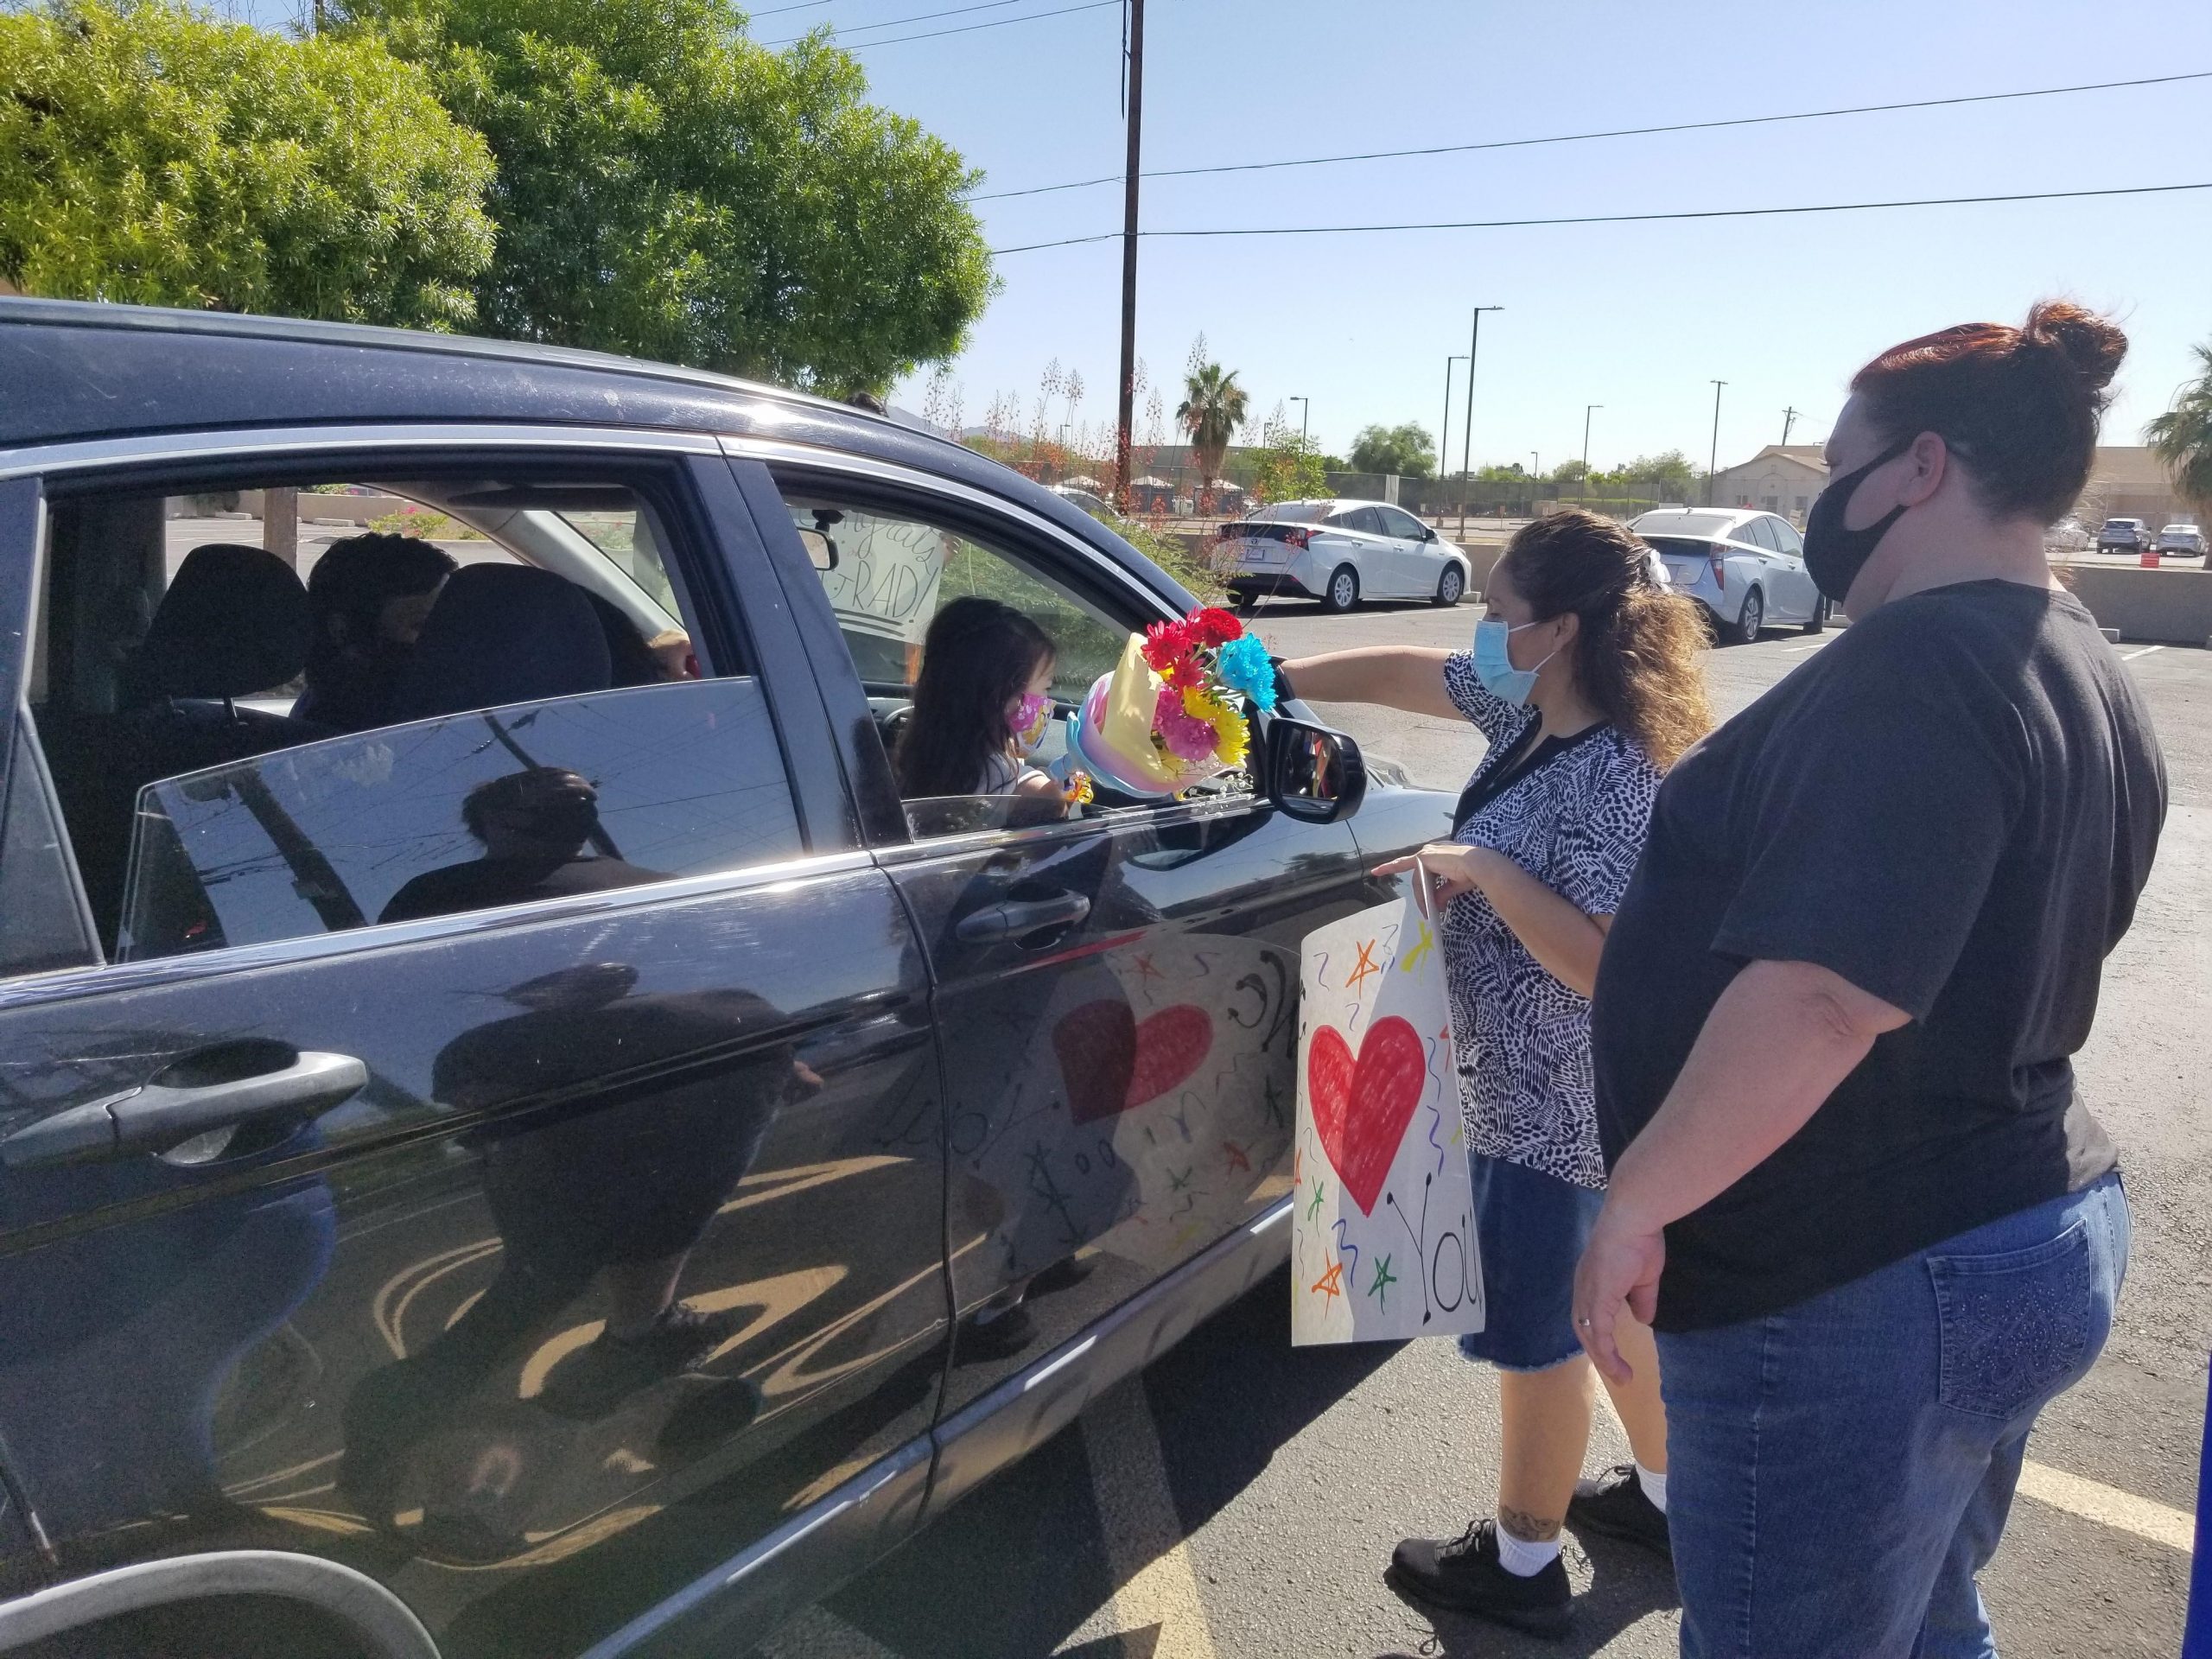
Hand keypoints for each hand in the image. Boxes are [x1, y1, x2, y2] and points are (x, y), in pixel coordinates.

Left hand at [1371, 842, 1500, 909]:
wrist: (1476, 865)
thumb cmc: (1471, 872)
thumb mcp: (1454, 884)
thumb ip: (1442, 893)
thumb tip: (1436, 905)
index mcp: (1439, 853)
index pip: (1418, 863)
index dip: (1398, 865)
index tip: (1378, 869)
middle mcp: (1431, 850)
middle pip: (1419, 877)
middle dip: (1421, 895)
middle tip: (1426, 912)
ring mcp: (1425, 853)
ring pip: (1418, 880)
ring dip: (1421, 897)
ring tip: (1427, 911)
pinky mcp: (1423, 859)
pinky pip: (1417, 880)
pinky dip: (1420, 894)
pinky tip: (1419, 902)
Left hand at [1572, 1197, 1666, 1384]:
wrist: (1633, 1219)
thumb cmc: (1639, 1240)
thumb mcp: (1643, 1277)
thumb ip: (1641, 1299)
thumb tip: (1644, 1319)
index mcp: (1592, 1281)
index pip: (1590, 1315)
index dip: (1599, 1335)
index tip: (1613, 1354)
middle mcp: (1584, 1288)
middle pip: (1585, 1329)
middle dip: (1599, 1354)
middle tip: (1617, 1374)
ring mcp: (1587, 1293)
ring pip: (1589, 1335)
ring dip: (1603, 1359)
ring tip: (1621, 1377)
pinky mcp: (1597, 1298)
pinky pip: (1600, 1332)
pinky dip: (1606, 1351)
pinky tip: (1617, 1365)